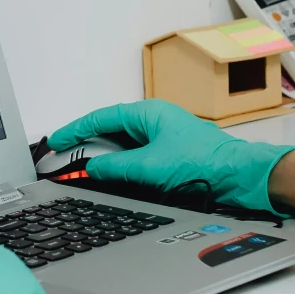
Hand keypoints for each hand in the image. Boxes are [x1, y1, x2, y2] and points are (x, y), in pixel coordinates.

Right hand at [47, 99, 294, 213]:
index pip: (101, 118)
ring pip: (123, 147)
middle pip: (110, 131)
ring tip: (84, 172)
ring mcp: (163, 138)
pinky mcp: (170, 155)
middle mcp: (155, 122)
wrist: (240, 177)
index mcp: (148, 113)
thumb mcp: (150, 167)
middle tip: (64, 160)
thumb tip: (92, 168)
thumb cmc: (203, 163)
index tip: (55, 141)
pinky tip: (113, 179)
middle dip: (86, 146)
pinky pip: (137, 158)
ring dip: (105, 160)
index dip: (74, 130)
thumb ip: (116, 167)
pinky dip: (121, 167)